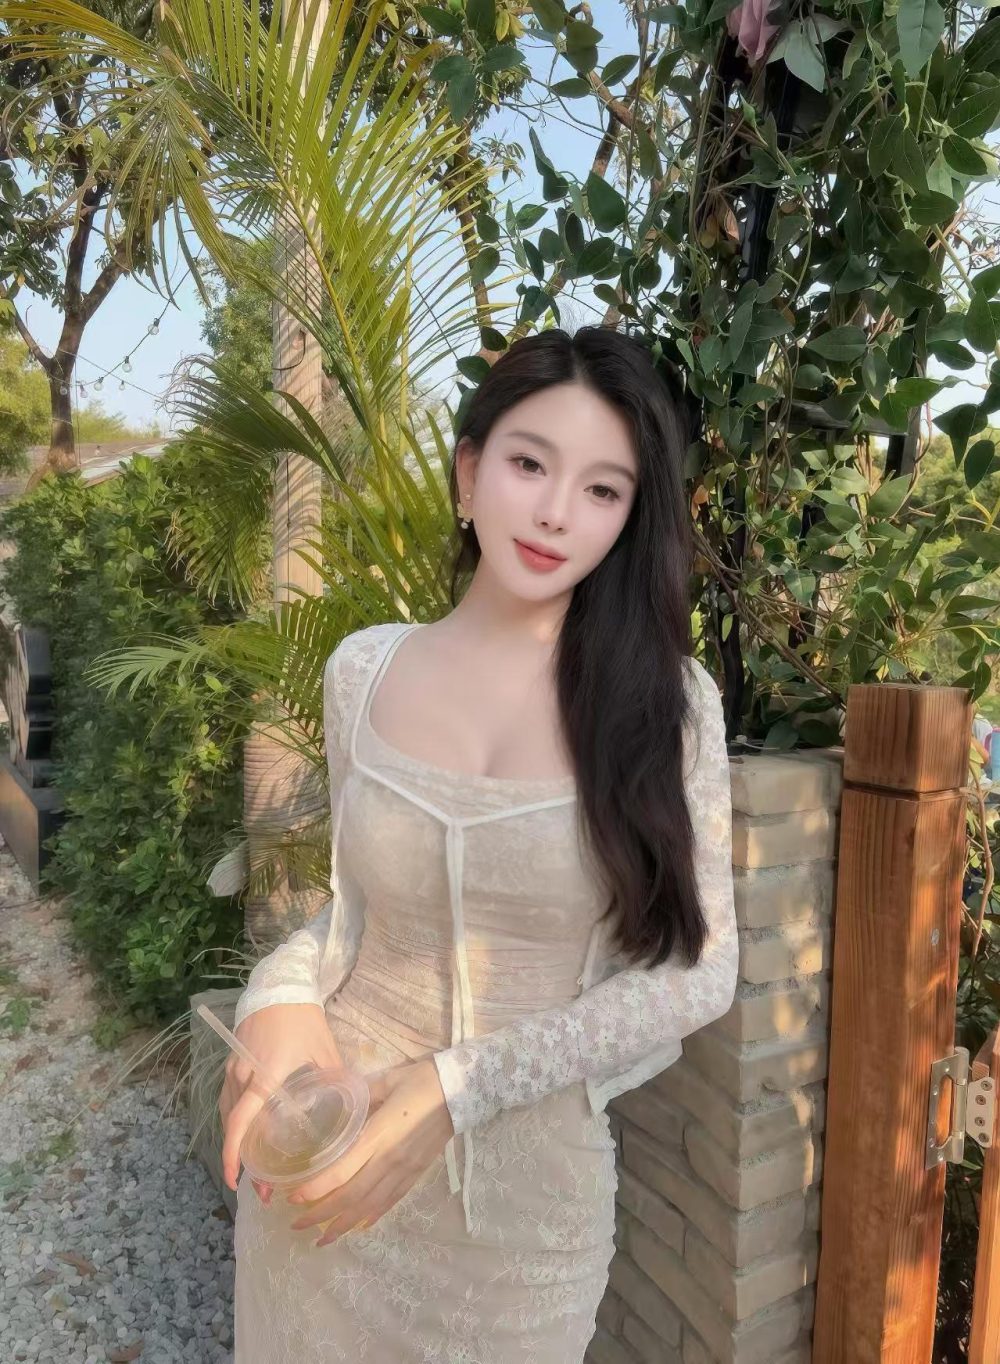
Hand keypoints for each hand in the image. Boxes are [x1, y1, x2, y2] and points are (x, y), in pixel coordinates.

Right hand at [218, 1002, 344, 1199]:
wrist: (280, 987)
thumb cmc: (303, 1019)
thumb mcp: (325, 1049)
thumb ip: (335, 1079)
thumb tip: (352, 1108)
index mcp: (265, 1075)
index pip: (241, 1121)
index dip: (234, 1154)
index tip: (236, 1180)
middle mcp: (243, 1076)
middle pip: (232, 1126)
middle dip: (240, 1161)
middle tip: (259, 1188)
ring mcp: (234, 1069)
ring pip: (228, 1115)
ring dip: (237, 1143)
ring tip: (254, 1169)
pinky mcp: (233, 1063)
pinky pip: (229, 1100)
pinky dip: (236, 1122)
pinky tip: (250, 1136)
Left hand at [284, 1056, 454, 1246]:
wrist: (460, 1091)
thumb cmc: (421, 1080)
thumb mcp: (386, 1080)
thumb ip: (362, 1092)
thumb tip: (341, 1097)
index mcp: (378, 1134)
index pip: (341, 1171)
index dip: (316, 1189)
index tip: (293, 1197)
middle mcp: (389, 1159)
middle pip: (351, 1197)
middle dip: (322, 1215)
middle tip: (297, 1225)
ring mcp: (404, 1170)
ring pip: (370, 1207)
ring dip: (344, 1225)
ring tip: (322, 1238)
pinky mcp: (416, 1174)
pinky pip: (390, 1202)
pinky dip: (371, 1216)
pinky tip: (358, 1225)